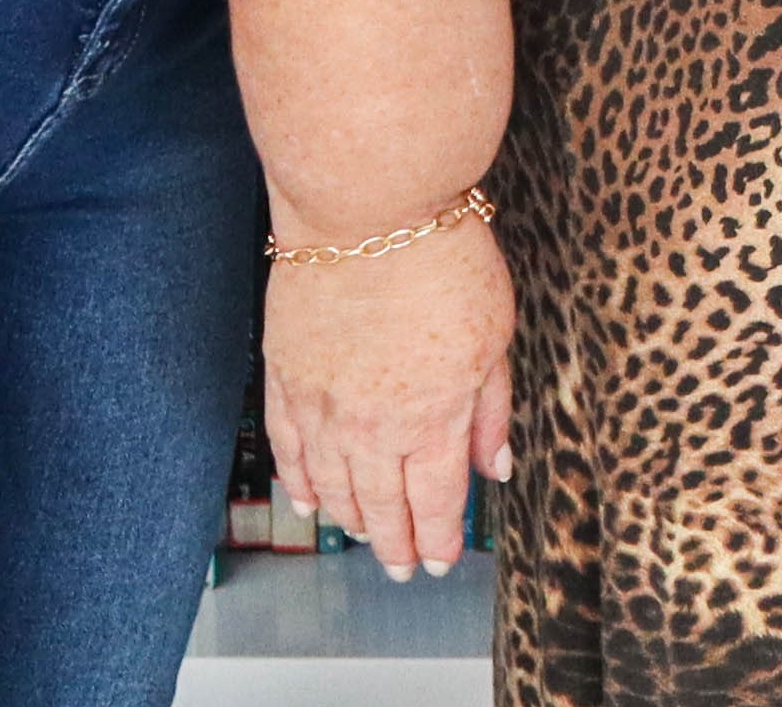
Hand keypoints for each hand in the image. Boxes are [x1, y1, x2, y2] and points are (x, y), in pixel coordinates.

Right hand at [260, 213, 514, 580]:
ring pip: (334, 487)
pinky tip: (309, 501)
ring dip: (351, 520)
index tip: (441, 561)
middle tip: (405, 569)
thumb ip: (491, 411)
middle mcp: (373, 428)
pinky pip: (289, 449)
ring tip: (367, 539)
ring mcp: (323, 407)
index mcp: (433, 421)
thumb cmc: (443, 261)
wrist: (368, 212)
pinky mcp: (285, 379)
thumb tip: (495, 466)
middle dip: (397, 544)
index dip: (439, 538)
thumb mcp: (496, 337)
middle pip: (383, 507)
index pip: (436, 502)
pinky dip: (300, 481)